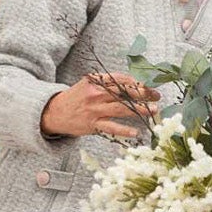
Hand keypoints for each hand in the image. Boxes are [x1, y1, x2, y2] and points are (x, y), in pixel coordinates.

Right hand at [41, 72, 158, 138]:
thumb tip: (134, 84)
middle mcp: (95, 93)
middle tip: (157, 96)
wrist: (54, 112)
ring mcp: (94, 109)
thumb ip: (108, 83)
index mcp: (95, 81)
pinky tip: (136, 132)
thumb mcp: (89, 84)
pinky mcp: (92, 124)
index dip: (137, 82)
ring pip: (121, 108)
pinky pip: (111, 127)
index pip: (120, 78)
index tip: (149, 86)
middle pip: (124, 92)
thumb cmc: (77, 98)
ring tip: (153, 110)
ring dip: (140, 109)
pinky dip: (124, 130)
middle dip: (143, 94)